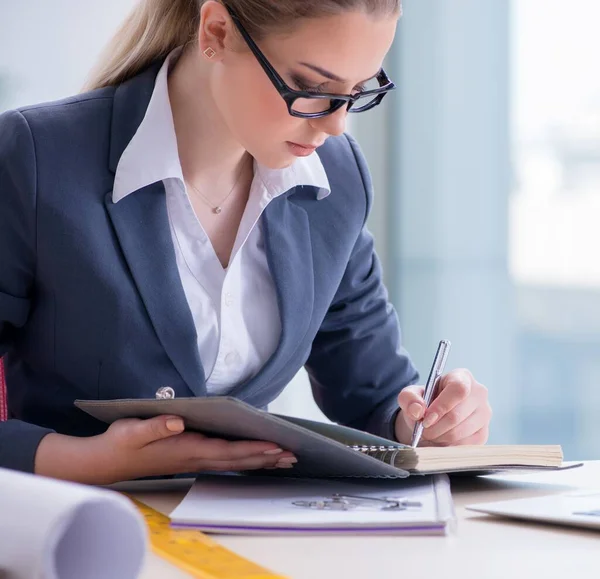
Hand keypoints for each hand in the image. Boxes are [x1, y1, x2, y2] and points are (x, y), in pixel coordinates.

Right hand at [35, 415, 295, 484]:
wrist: (107, 461)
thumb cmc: (122, 442)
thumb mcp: (133, 431)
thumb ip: (155, 426)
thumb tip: (177, 422)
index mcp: (187, 449)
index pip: (227, 451)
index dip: (252, 449)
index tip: (275, 447)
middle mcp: (195, 458)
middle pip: (237, 460)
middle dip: (266, 458)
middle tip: (293, 455)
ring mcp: (194, 460)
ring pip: (234, 463)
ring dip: (260, 462)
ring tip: (284, 459)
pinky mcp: (191, 458)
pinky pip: (225, 462)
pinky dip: (245, 460)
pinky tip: (255, 459)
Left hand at [394, 369, 491, 445]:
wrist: (432, 417)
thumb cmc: (424, 402)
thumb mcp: (410, 395)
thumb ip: (409, 398)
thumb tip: (417, 410)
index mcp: (462, 377)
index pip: (458, 389)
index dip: (441, 406)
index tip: (426, 419)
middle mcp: (479, 394)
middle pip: (456, 415)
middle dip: (434, 427)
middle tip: (422, 430)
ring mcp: (484, 414)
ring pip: (459, 433)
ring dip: (439, 438)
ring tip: (430, 434)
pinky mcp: (483, 434)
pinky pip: (463, 445)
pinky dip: (447, 446)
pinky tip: (441, 439)